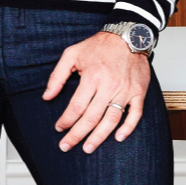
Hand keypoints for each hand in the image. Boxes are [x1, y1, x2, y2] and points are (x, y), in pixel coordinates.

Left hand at [44, 31, 150, 152]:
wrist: (129, 36)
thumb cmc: (100, 45)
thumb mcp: (72, 54)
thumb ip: (57, 76)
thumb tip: (47, 96)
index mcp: (92, 77)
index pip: (76, 106)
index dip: (66, 121)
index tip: (59, 128)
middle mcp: (109, 86)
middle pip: (91, 117)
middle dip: (76, 135)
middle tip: (66, 146)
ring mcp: (125, 91)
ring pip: (111, 120)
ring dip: (99, 137)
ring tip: (88, 148)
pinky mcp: (138, 92)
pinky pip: (135, 114)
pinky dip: (128, 128)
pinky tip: (118, 138)